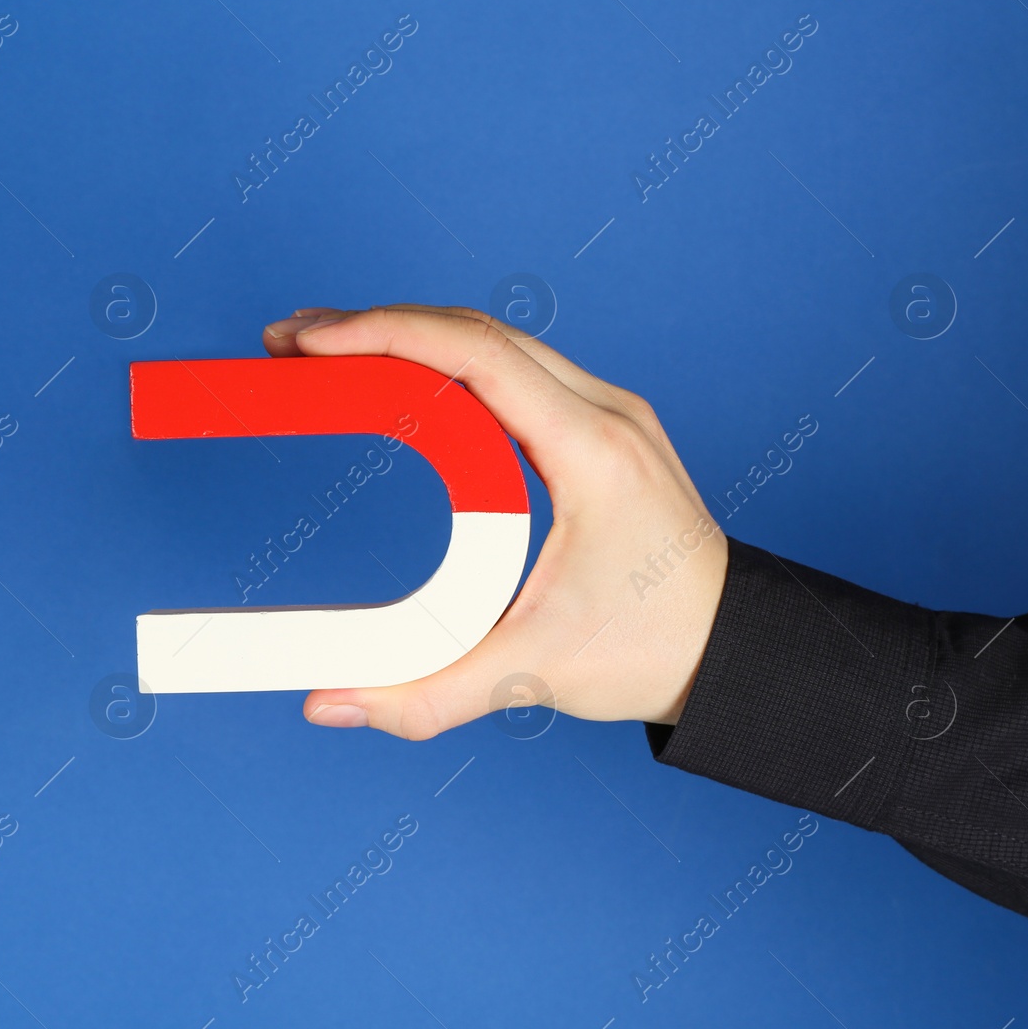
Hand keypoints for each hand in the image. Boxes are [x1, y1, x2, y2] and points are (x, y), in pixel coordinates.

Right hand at [261, 305, 728, 738]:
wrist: (734, 652)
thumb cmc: (651, 654)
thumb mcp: (532, 676)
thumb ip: (425, 697)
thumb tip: (327, 703)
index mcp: (592, 452)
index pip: (476, 356)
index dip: (385, 333)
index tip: (312, 341)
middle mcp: (605, 414)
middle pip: (476, 331)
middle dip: (377, 325)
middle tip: (293, 342)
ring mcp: (608, 414)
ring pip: (495, 340)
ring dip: (411, 335)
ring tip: (329, 352)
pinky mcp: (600, 429)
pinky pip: (514, 368)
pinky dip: (447, 360)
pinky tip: (398, 377)